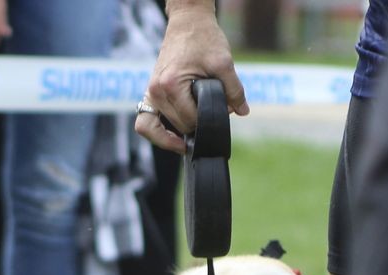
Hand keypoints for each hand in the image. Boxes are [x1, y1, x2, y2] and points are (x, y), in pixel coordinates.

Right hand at [135, 4, 248, 152]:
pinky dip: (157, 134)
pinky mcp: (150, 93)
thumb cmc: (203, 38)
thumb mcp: (224, 62)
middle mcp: (155, 92)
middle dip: (196, 126)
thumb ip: (234, 89)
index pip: (189, 120)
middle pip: (177, 126)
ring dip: (177, 131)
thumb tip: (241, 111)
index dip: (208, 122)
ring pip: (160, 128)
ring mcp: (149, 93)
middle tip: (213, 119)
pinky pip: (146, 123)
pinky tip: (172, 140)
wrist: (187, 22)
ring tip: (190, 140)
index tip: (222, 116)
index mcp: (171, 85)